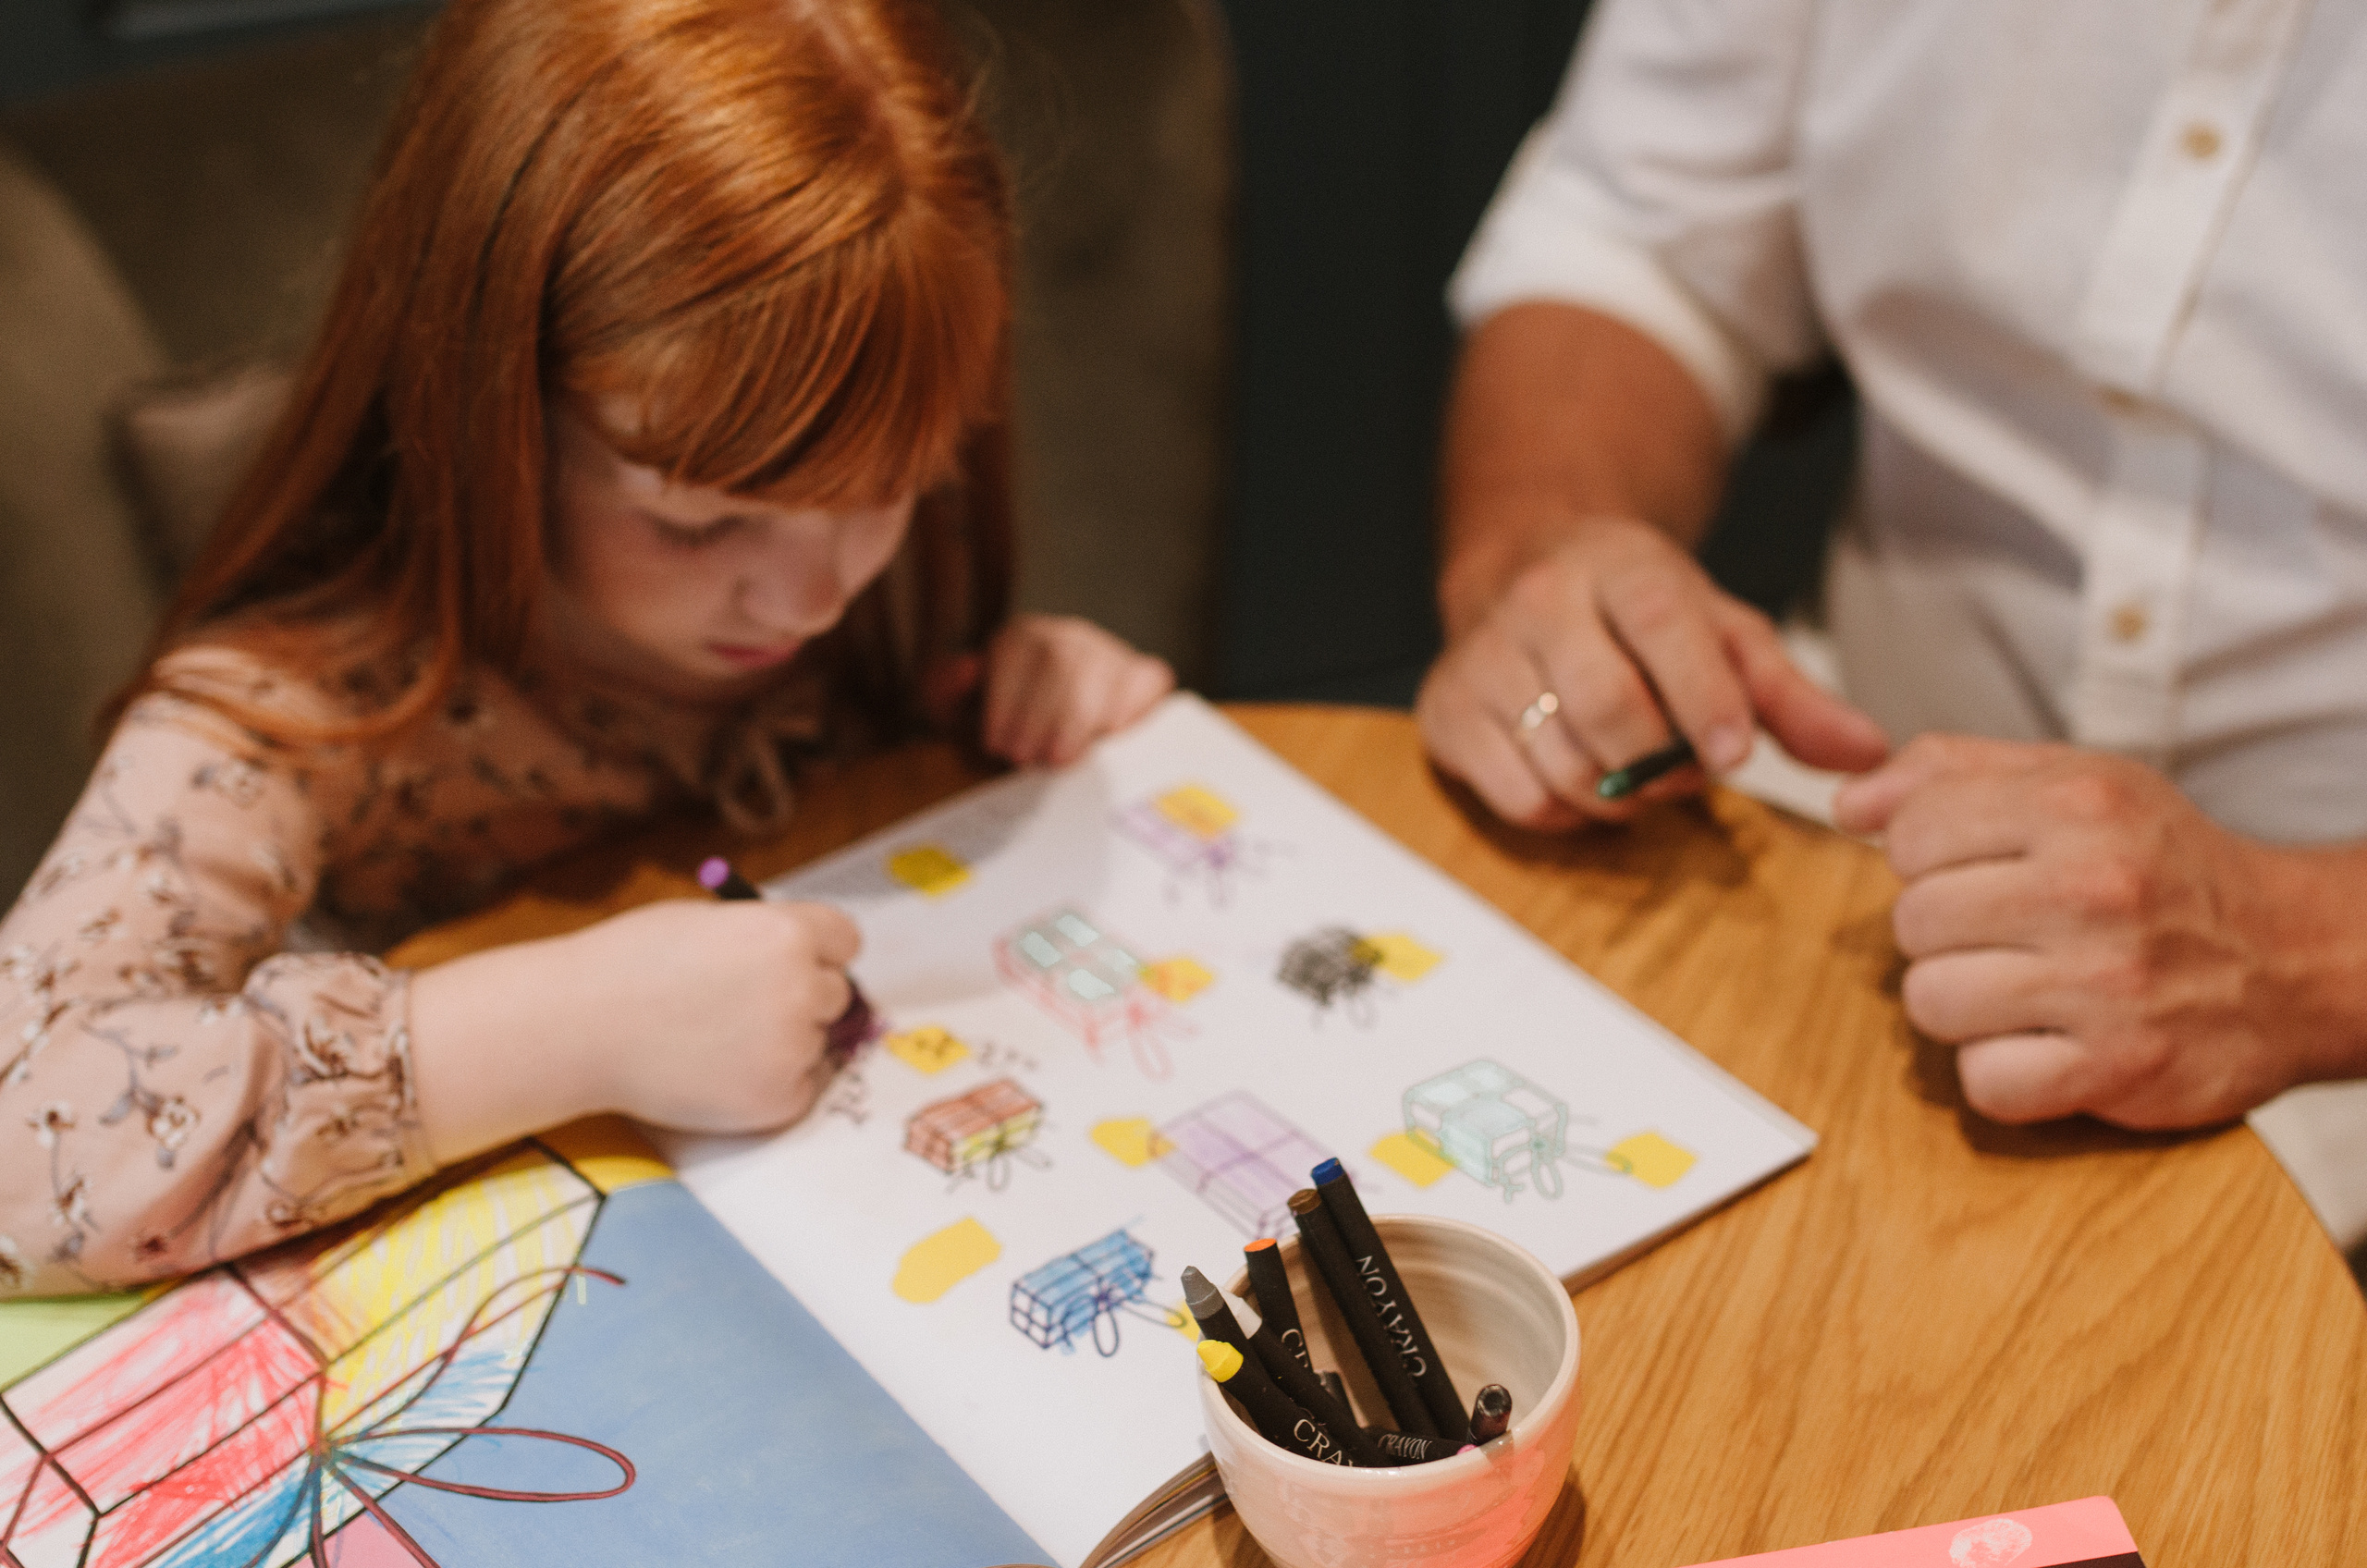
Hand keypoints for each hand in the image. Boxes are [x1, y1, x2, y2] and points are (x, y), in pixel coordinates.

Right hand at [411, 897, 858, 1158]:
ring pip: (817, 1043)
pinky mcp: (780, 1099)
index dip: (819, 951)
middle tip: (741, 1007)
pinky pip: (799, 1087)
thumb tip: (806, 956)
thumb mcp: (708, 922)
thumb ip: (765, 936)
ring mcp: (794, 1047)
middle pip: (835, 993)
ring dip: (785, 1043)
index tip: (797, 963)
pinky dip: (769, 1084)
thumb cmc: (630, 964)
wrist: (578, 1028)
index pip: (846, 940)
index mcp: (787, 933)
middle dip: (801, 998)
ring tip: (716, 1041)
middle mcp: (803, 988)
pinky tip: (717, 1072)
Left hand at [981, 613, 1173, 766]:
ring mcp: (1111, 654)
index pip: (1016, 653)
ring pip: (1101, 675)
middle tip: (1024, 757)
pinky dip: (1131, 708)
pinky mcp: (1145, 676)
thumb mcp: (962, 705)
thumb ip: (945, 688)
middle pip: (1060, 664)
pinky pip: (1146, 683)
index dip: (1005, 700)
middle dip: (1039, 715)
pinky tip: (1110, 735)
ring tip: (1058, 758)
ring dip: (1077, 721)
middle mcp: (1071, 636)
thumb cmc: (1005, 720)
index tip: (996, 742)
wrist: (1057, 721)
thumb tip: (964, 670)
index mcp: (1023, 636)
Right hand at [1417, 519, 1888, 828]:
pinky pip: (1515, 797)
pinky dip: (1562, 810)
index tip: (1733, 756)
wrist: (1524, 567)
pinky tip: (1578, 780)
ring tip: (1635, 774)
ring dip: (1616, 795)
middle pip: (1607, 707)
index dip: (1701, 698)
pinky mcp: (1444, 711)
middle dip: (1661, 763)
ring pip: (1560, 761)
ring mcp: (1482, 657)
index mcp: (1618, 566)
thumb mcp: (1721, 631)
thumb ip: (1792, 696)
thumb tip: (1868, 752)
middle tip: (1685, 773)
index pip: (1659, 625)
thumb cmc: (1636, 612)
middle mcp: (1538, 601)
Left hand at [1834, 734, 2351, 1128]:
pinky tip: (2046, 1042)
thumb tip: (1849, 801)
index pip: (1911, 832)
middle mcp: (2094, 888)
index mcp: (2078, 805)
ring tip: (2023, 988)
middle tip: (2006, 935)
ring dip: (1963, 1005)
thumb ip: (1951, 772)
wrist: (2293, 958)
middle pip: (1913, 920)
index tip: (1976, 869)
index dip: (1925, 857)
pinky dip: (2004, 1073)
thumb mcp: (2075, 781)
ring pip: (1932, 1001)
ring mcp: (2108, 983)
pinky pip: (1985, 1082)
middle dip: (1943, 933)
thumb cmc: (2163, 867)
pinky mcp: (2120, 1069)